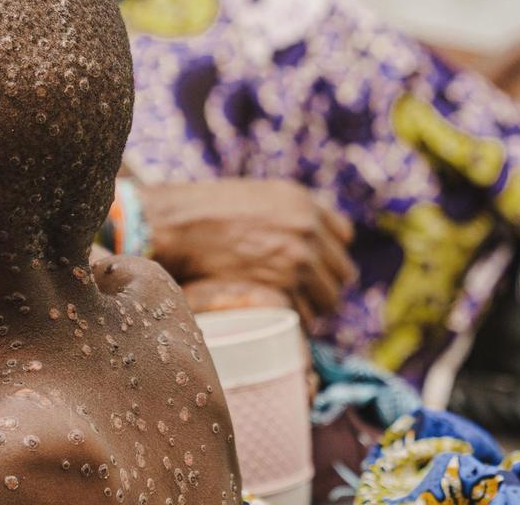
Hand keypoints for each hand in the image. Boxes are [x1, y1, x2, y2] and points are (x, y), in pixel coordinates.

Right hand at [141, 179, 355, 322]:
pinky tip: (278, 321)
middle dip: (323, 285)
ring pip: (327, 301)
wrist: (176, 226)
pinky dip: (293, 322)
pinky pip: (304, 317)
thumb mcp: (258, 195)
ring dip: (311, 308)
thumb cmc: (206, 212)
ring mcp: (297, 261)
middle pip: (342, 274)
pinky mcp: (282, 288)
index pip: (343, 236)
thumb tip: (307, 235)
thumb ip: (289, 212)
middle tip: (300, 293)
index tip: (315, 263)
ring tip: (287, 311)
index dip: (327, 252)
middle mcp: (308, 231)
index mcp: (306, 204)